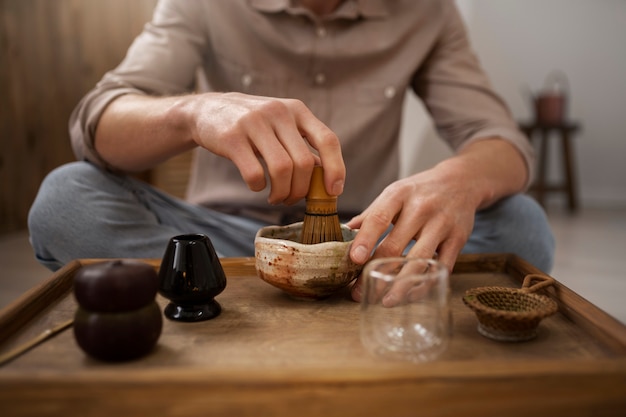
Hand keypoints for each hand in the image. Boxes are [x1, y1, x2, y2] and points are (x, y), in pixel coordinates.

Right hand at [189, 92, 344, 204]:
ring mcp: (254, 123)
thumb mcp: (281, 126)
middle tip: (291, 199)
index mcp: (297, 110)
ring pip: (282, 170)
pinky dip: (258, 187)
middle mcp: (278, 113)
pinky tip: (257, 186)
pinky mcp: (232, 138)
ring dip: (282, 193)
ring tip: (275, 197)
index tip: (333, 191)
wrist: (207, 109)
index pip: (328, 140)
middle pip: (304, 162)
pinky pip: (254, 173)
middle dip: (301, 190)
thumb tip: (325, 178)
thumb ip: (302, 147)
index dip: (335, 168)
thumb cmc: (252, 124)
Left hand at [347, 159, 480, 302]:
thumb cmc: (420, 190)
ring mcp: (442, 224)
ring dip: (401, 285)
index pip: (379, 218)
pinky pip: (440, 267)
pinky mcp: (458, 239)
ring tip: (385, 301)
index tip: (354, 259)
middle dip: (376, 271)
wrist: (461, 181)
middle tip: (359, 292)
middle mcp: (421, 208)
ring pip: (418, 260)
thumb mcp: (394, 194)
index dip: (365, 239)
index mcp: (399, 194)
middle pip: (396, 245)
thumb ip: (370, 215)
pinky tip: (411, 295)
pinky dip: (425, 284)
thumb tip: (343, 233)